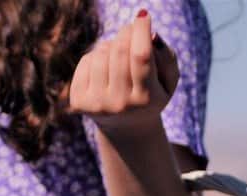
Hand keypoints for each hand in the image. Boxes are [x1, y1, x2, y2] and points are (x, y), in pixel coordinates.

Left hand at [66, 9, 179, 138]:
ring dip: (111, 45)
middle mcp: (120, 104)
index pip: (141, 56)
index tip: (143, 16)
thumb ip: (167, 58)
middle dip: (127, 33)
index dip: (141, 31)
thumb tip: (151, 35)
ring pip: (101, 54)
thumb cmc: (150, 95)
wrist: (125, 127)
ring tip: (119, 55)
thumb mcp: (168, 82)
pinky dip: (97, 56)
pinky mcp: (78, 102)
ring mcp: (97, 104)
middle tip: (132, 30)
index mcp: (146, 99)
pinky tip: (105, 68)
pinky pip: (87, 60)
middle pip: (120, 51)